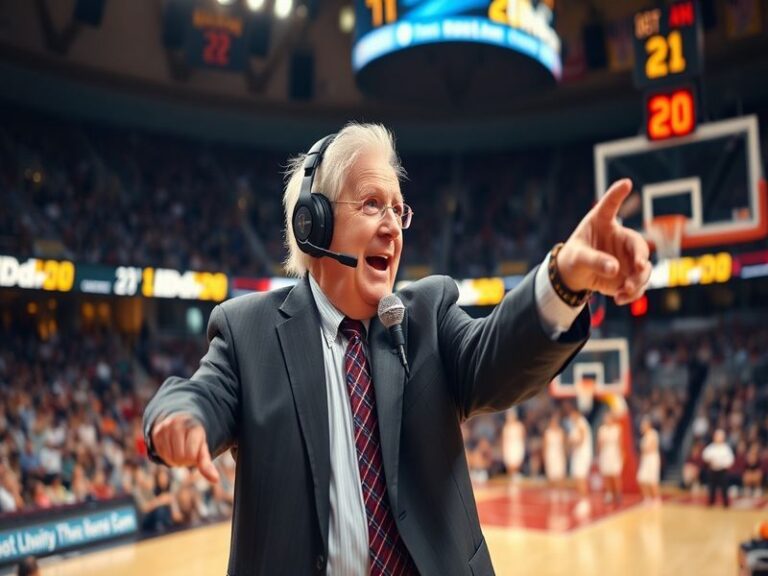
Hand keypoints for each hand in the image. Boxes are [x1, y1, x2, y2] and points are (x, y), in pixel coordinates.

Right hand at [151, 414, 219, 483]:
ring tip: (178, 449)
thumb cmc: (194, 440)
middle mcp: (180, 425)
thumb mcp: (202, 450)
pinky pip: (159, 453)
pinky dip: (165, 455)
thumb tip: (216, 480)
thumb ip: (206, 464)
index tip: (194, 451)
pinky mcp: (156, 431)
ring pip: (168, 457)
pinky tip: (170, 447)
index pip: (191, 455)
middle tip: (185, 451)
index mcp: (194, 428)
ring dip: (173, 459)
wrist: (182, 423)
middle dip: (183, 460)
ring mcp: (167, 427)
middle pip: (179, 457)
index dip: (192, 458)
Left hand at [557, 179, 651, 305]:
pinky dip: (632, 293)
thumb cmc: (574, 257)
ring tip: (625, 290)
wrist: (574, 275)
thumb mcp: (578, 257)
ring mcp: (626, 257)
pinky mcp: (628, 275)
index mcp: (603, 223)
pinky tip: (619, 299)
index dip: (617, 194)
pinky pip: (638, 285)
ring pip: (643, 268)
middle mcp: (620, 238)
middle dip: (641, 257)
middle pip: (638, 245)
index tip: (626, 183)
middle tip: (638, 267)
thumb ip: (594, 260)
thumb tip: (615, 269)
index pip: (609, 206)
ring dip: (638, 280)